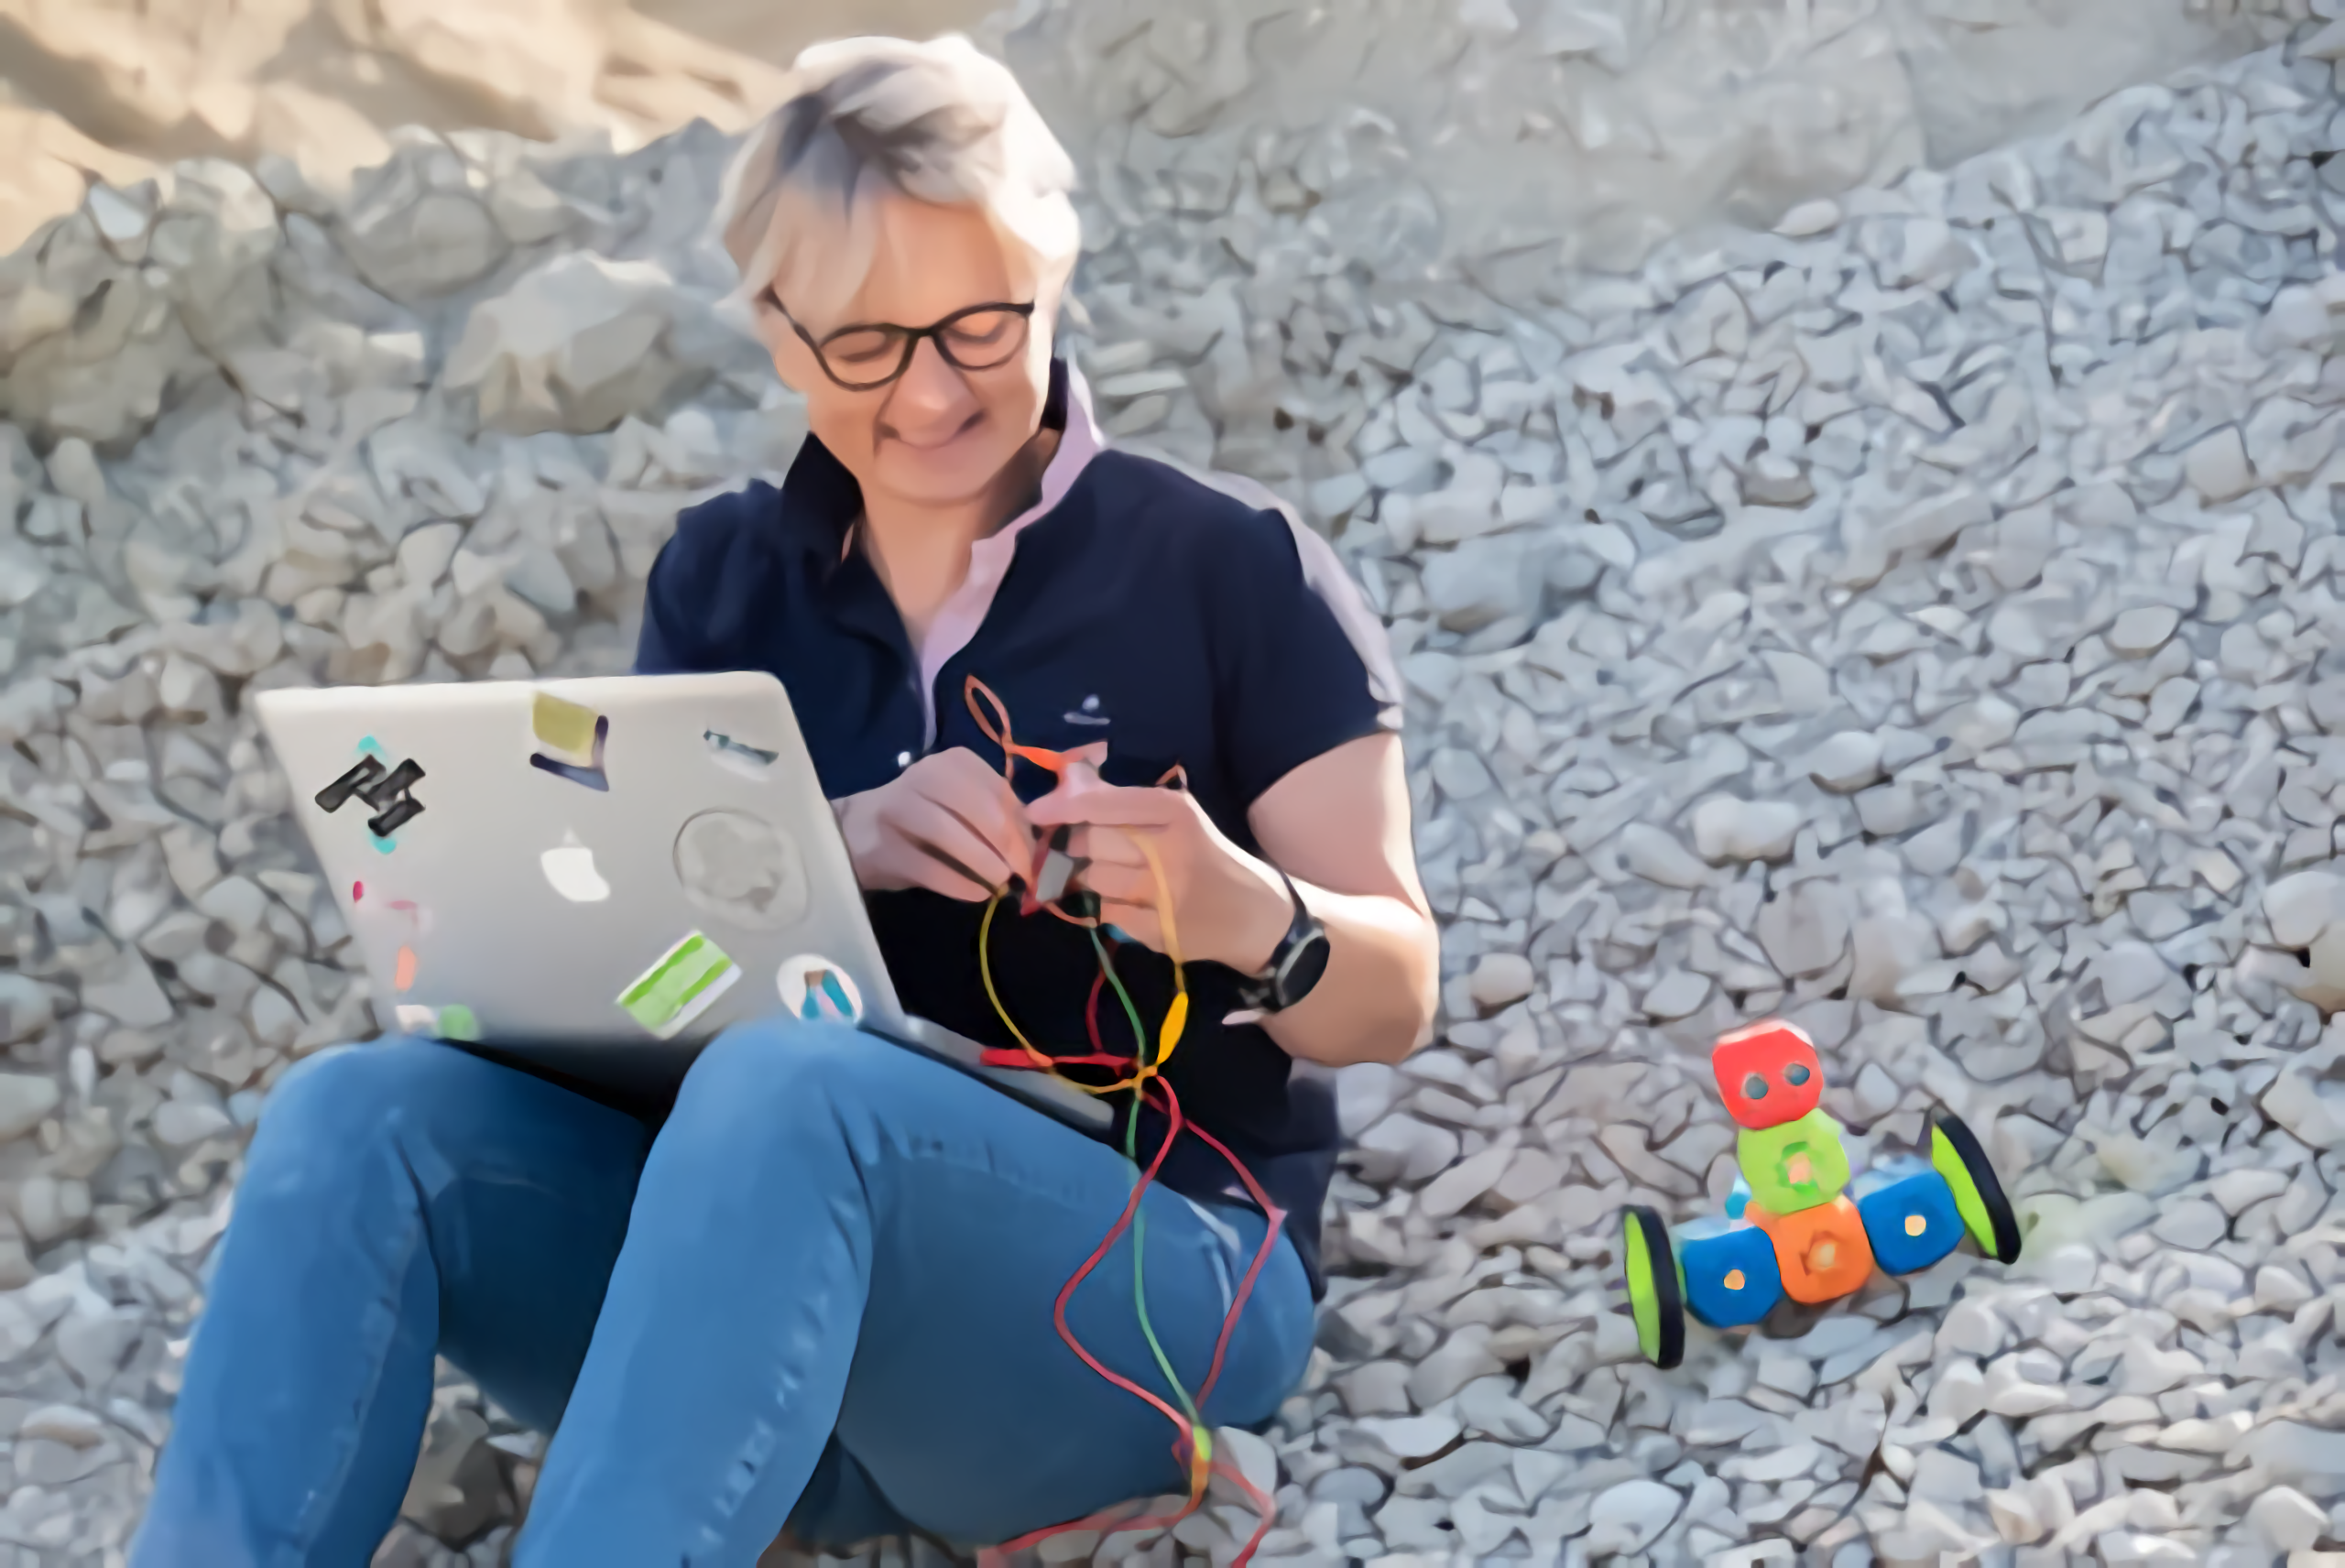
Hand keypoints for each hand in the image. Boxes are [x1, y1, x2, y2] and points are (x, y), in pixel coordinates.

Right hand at [833, 748, 1033, 899]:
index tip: (1035, 854)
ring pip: (952, 834)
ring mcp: (899, 809)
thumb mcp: (960, 804)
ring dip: (985, 863)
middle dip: (1010, 846)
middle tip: (1022, 873)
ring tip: (1001, 882)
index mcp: (952, 763)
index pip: (1000, 790)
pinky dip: (959, 883)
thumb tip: (1033, 844)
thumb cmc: (922, 818)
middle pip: (981, 810)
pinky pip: (929, 867)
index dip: (1024, 826)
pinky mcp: (884, 846)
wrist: (857, 831)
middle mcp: (924, 776)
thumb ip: (995, 814)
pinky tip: (976, 893)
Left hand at [1025, 765, 1293, 971]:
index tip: (1035, 812)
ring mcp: (1164, 896)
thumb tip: (1068, 783)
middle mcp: (1170, 851)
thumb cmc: (1209, 858)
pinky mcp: (1159, 932)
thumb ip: (1127, 803)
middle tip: (1079, 849)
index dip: (1064, 807)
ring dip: (1091, 878)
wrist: (1256, 915)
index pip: (1107, 804)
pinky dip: (1108, 908)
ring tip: (1110, 876)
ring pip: (1094, 880)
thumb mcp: (1180, 820)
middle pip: (1091, 843)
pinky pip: (1107, 914)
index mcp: (1177, 813)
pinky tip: (1128, 903)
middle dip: (1076, 846)